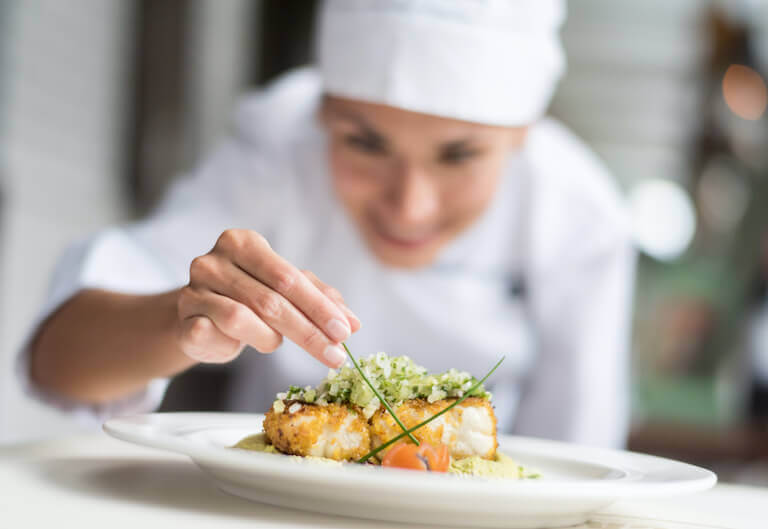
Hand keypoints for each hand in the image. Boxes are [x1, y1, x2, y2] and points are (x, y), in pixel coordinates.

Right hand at [176, 229, 360, 366]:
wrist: (202, 316)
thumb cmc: (249, 297)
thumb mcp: (285, 291)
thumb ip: (319, 300)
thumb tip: (353, 323)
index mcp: (243, 243)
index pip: (289, 278)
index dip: (320, 308)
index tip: (345, 333)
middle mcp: (214, 260)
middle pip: (271, 300)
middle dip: (308, 332)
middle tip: (335, 356)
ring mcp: (193, 289)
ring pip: (241, 318)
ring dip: (269, 338)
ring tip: (275, 342)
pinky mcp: (182, 319)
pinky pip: (212, 335)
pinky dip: (232, 344)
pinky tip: (239, 345)